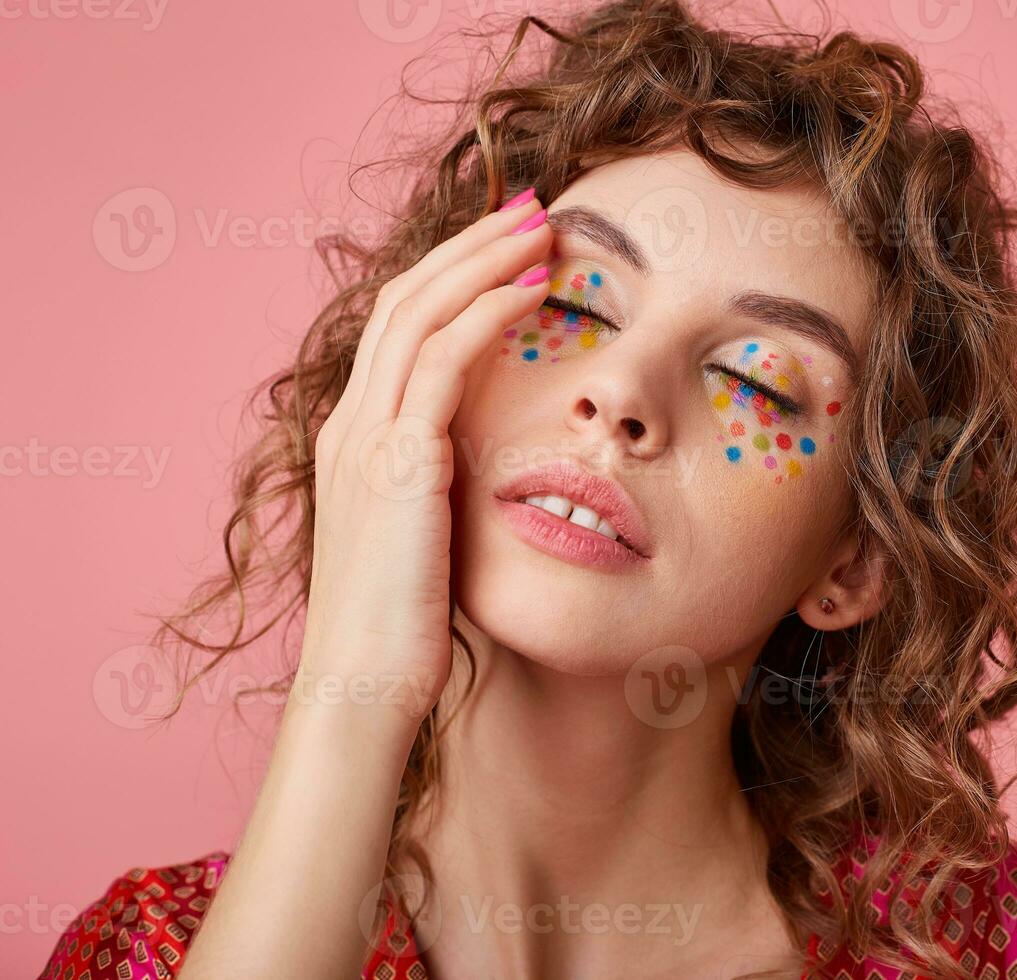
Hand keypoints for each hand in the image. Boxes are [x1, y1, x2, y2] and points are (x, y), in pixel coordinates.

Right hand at [297, 194, 551, 727]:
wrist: (361, 689)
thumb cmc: (401, 628)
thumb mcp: (419, 538)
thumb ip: (437, 488)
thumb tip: (475, 467)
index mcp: (355, 438)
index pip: (399, 328)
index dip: (451, 278)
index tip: (508, 248)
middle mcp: (351, 424)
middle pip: (405, 299)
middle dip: (468, 245)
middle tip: (531, 208)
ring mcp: (366, 438)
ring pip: (420, 312)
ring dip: (485, 259)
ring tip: (543, 226)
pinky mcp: (396, 462)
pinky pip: (442, 361)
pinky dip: (488, 313)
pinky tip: (536, 290)